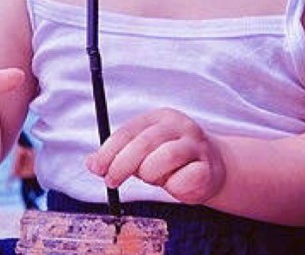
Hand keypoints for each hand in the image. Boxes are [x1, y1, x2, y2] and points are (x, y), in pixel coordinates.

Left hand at [85, 108, 225, 204]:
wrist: (213, 168)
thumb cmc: (171, 161)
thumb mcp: (143, 154)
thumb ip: (119, 156)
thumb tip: (90, 163)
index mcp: (160, 117)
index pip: (129, 130)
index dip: (109, 150)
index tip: (97, 168)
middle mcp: (179, 126)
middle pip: (145, 142)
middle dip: (123, 164)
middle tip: (111, 181)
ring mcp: (195, 145)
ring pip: (165, 157)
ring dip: (150, 174)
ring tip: (152, 179)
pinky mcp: (207, 167)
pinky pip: (184, 179)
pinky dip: (173, 187)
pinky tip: (175, 185)